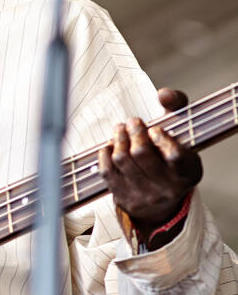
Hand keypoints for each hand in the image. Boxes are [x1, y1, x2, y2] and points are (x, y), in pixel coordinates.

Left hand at [99, 87, 201, 240]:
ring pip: (122, 160)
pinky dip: (106, 154)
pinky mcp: (125, 199)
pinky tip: (110, 147)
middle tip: (132, 122)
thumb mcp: (182, 133)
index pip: (175, 156)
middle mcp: (169, 188)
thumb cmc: (171, 158)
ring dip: (118, 139)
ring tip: (120, 130)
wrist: (162, 200)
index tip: (155, 129)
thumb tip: (164, 94)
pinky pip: (107, 172)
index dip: (162, 139)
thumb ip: (176, 107)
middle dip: (134, 132)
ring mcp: (146, 196)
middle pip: (141, 154)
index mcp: (188, 172)